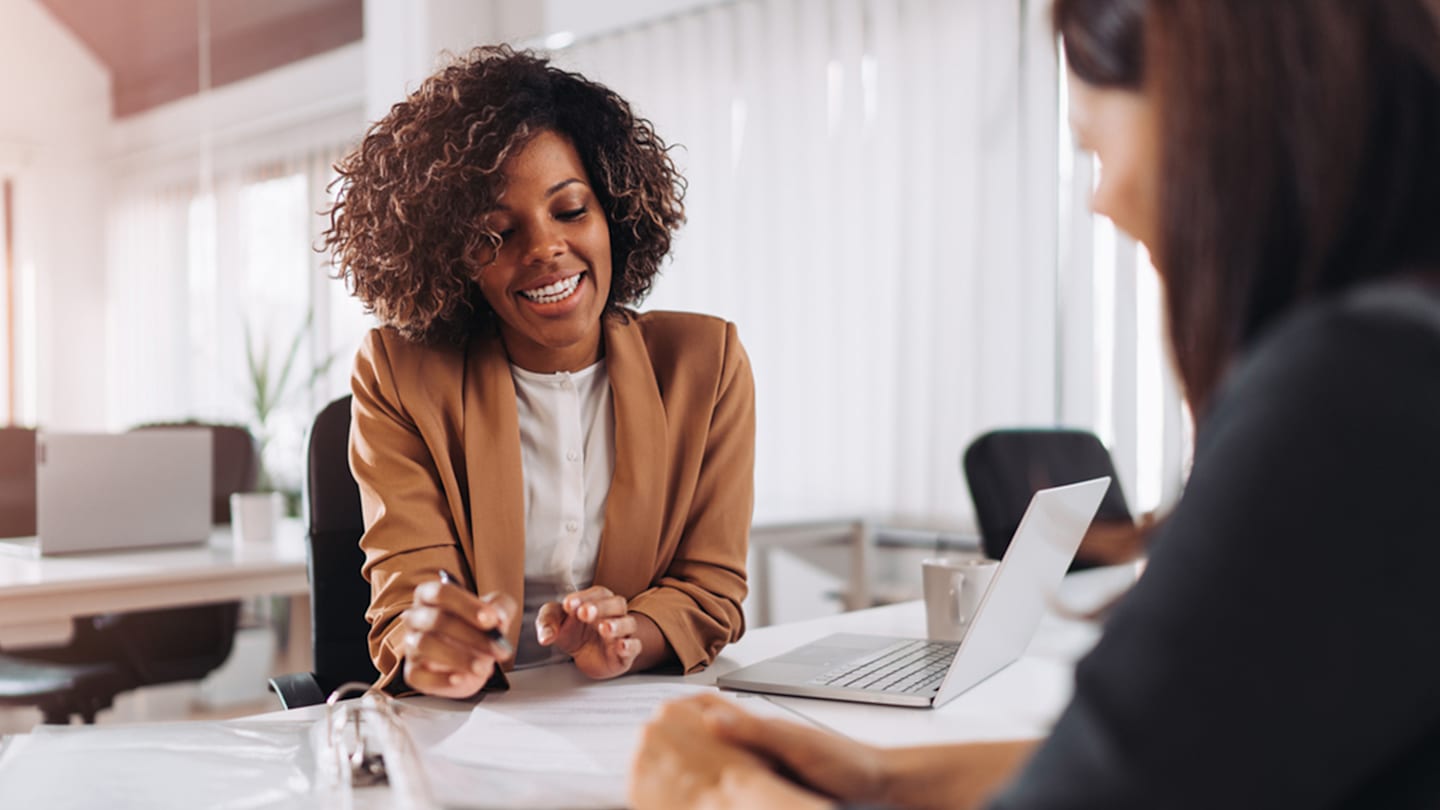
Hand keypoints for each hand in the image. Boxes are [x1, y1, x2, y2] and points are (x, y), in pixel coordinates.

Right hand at [401, 579, 514, 698]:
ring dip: (460, 657)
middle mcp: (416, 617)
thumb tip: (498, 619)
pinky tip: (461, 679)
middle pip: (436, 620)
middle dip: (472, 635)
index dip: (467, 605)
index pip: (442, 593)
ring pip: (426, 645)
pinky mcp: (413, 672)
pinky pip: (420, 675)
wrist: (472, 660)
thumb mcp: (496, 612)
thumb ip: (500, 608)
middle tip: (498, 648)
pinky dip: (441, 679)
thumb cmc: (478, 629)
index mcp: (431, 595)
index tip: (492, 620)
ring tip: (484, 667)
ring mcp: (411, 645)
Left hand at [536, 586, 642, 678]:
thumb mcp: (554, 623)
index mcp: (597, 601)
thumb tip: (545, 637)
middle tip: (584, 612)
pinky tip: (620, 646)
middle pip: (617, 603)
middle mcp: (613, 614)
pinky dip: (630, 646)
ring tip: (604, 628)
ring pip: (628, 623)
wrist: (584, 656)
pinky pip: (635, 646)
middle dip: (601, 607)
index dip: (584, 597)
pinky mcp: (626, 654)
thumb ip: (547, 623)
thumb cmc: (573, 632)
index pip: (597, 593)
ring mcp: (622, 633)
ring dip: (617, 625)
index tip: (568, 605)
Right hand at [630, 695, 833, 809]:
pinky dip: (723, 782)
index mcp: (761, 726)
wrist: (879, 784)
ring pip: (725, 757)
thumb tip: (710, 718)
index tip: (659, 713)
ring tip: (673, 768)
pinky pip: (740, 779)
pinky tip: (716, 790)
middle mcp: (761, 740)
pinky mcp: (777, 783)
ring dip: (702, 761)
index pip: (714, 709)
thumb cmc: (845, 762)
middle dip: (686, 738)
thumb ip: (754, 731)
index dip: (688, 708)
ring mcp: (769, 761)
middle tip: (654, 744)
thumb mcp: (796, 744)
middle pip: (714, 735)